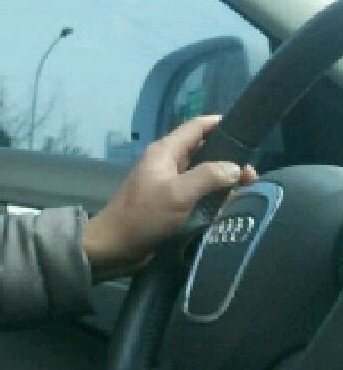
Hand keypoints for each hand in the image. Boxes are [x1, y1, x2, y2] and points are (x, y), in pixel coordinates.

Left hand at [82, 114, 257, 281]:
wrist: (117, 245)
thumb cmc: (145, 215)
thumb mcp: (178, 193)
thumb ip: (208, 176)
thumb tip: (236, 167)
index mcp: (165, 151)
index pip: (196, 127)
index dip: (219, 124)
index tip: (247, 130)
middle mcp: (167, 162)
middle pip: (203, 151)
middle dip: (228, 159)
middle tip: (254, 175)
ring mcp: (169, 183)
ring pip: (203, 174)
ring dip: (223, 180)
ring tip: (248, 191)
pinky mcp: (171, 202)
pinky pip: (198, 193)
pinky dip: (213, 197)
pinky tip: (229, 207)